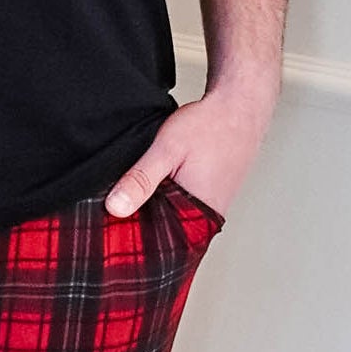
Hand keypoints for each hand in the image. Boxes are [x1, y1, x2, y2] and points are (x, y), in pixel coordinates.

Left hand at [103, 77, 276, 221]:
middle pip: (164, 236)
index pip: (157, 244)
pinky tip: (155, 189)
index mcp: (198, 214)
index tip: (111, 229)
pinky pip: (181, 210)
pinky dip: (165, 202)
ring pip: (172, 222)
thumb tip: (115, 208)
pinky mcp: (209, 199)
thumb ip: (140, 179)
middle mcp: (207, 218)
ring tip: (133, 197)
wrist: (239, 107)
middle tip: (117, 210)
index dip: (132, 237)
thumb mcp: (167, 148)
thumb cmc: (210, 126)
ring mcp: (210, 210)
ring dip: (152, 213)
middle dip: (140, 226)